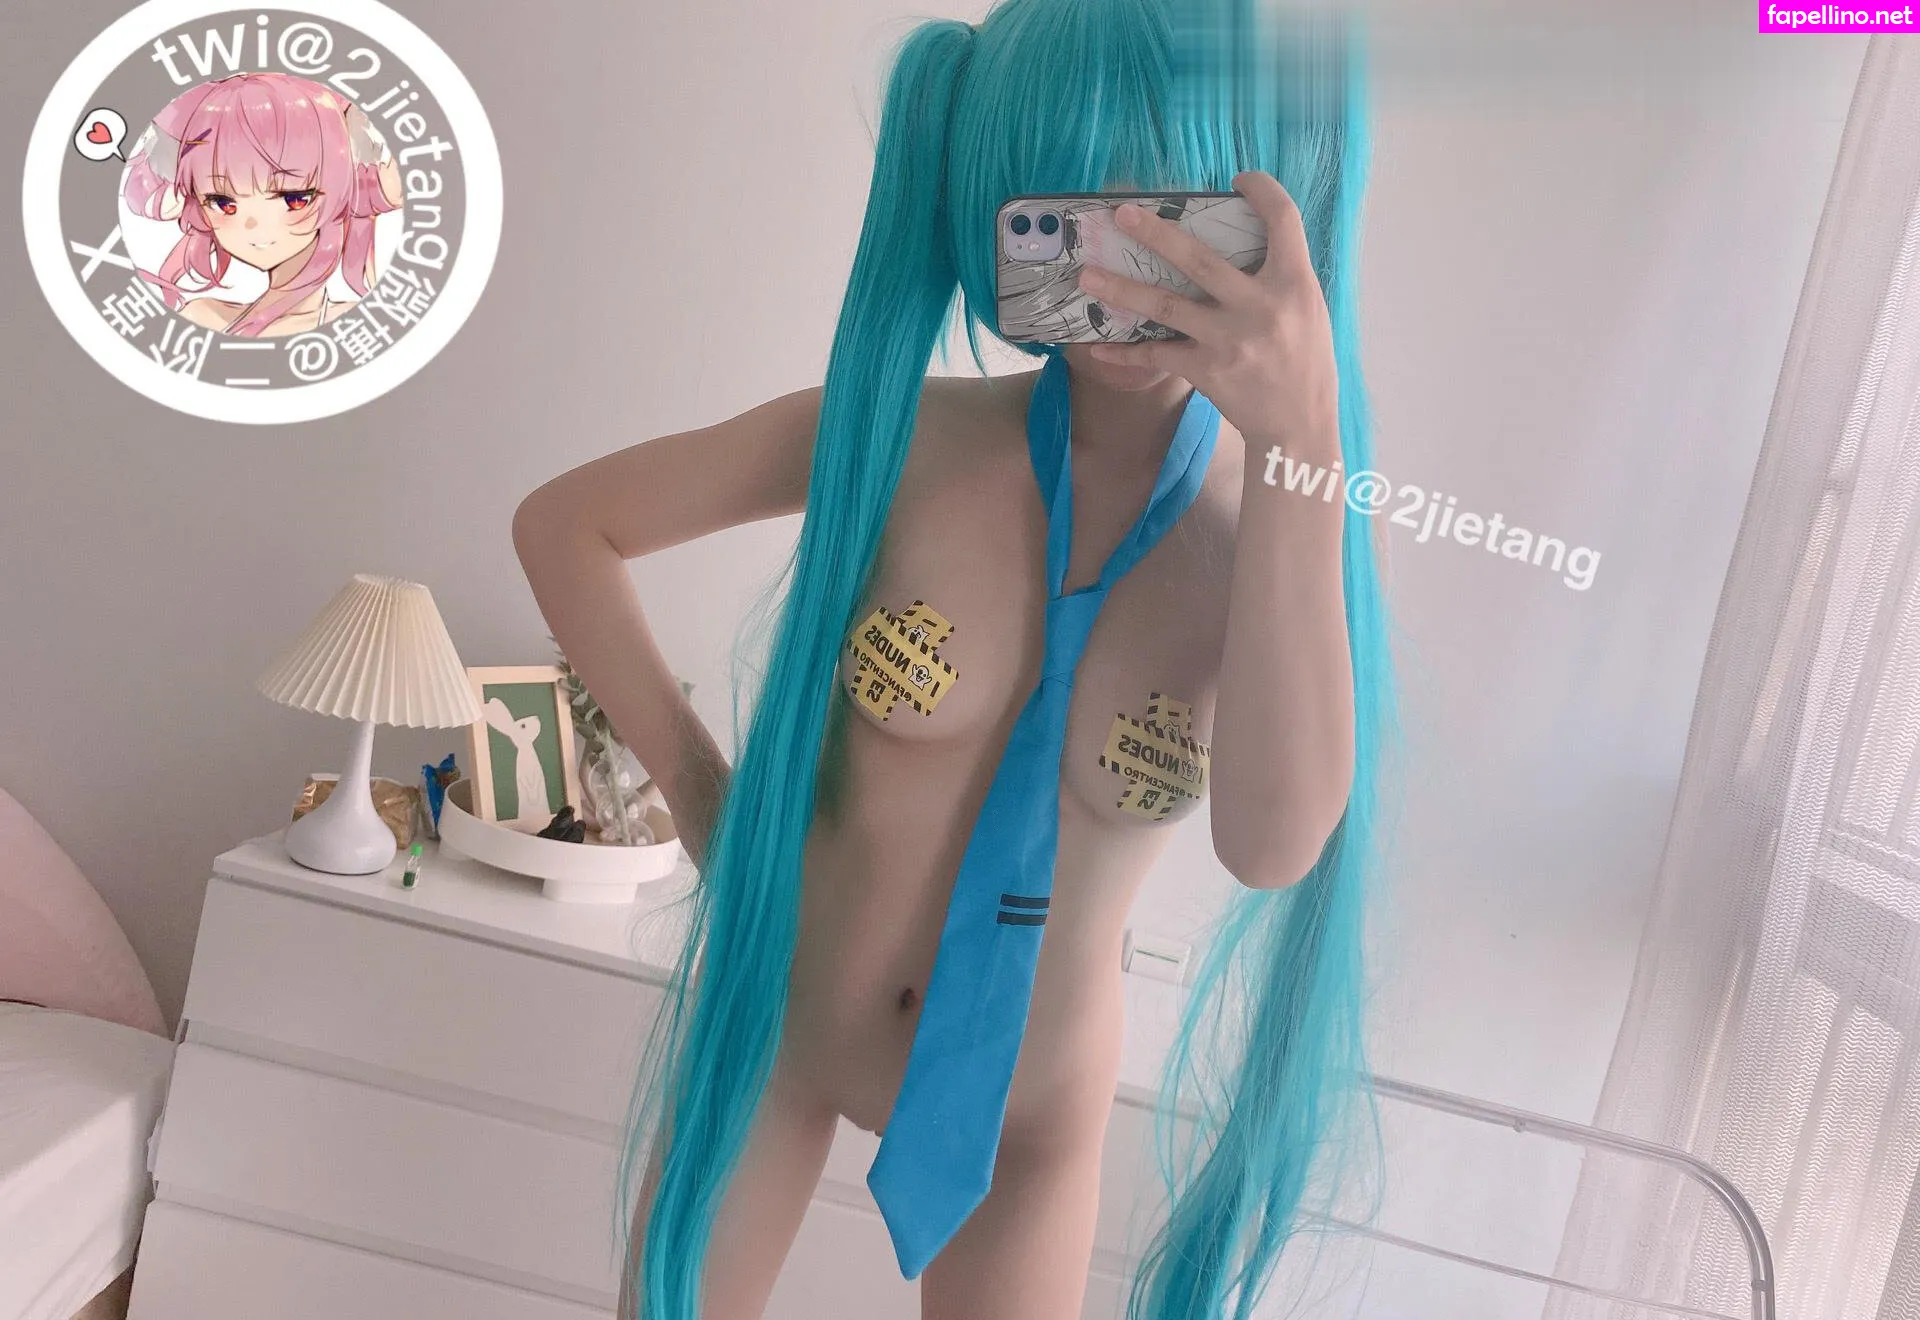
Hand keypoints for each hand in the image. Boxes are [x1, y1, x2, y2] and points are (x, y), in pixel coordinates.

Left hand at [1077, 171, 1338, 458]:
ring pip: (1166, 305)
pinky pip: (1156, 355)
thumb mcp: (1307, 308)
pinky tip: (1097, 345)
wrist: (1299, 424)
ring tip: (1087, 275)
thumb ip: (1278, 275)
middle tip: (1121, 213)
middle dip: (1156, 234)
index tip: (1240, 178)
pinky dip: (1124, 352)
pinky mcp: (1206, 369)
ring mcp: (1228, 339)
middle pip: (1200, 259)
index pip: (1283, 220)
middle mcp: (1259, 306)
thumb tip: (1244, 239)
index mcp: (1294, 283)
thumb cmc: (1305, 360)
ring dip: (1122, 289)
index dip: (1263, 190)